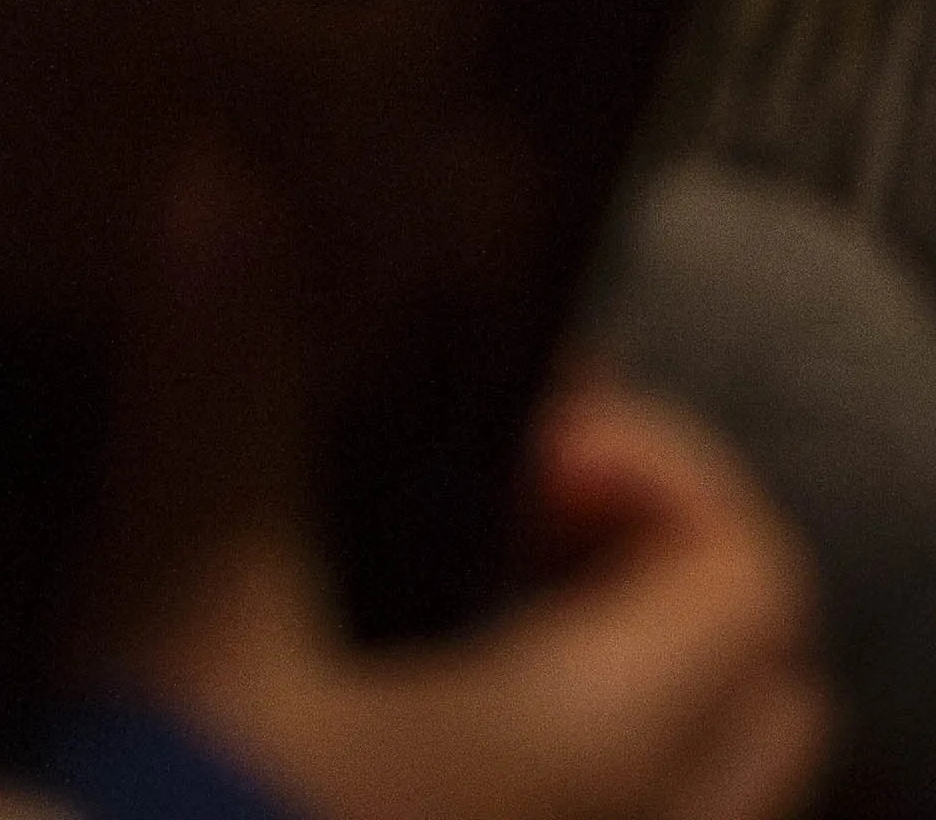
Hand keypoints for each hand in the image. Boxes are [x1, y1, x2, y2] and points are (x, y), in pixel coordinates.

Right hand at [54, 161, 828, 819]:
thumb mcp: (173, 623)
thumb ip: (218, 399)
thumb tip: (219, 177)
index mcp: (603, 751)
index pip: (749, 571)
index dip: (642, 476)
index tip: (501, 458)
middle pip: (762, 705)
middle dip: (652, 607)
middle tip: (480, 564)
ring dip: (623, 743)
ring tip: (446, 698)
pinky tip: (417, 796)